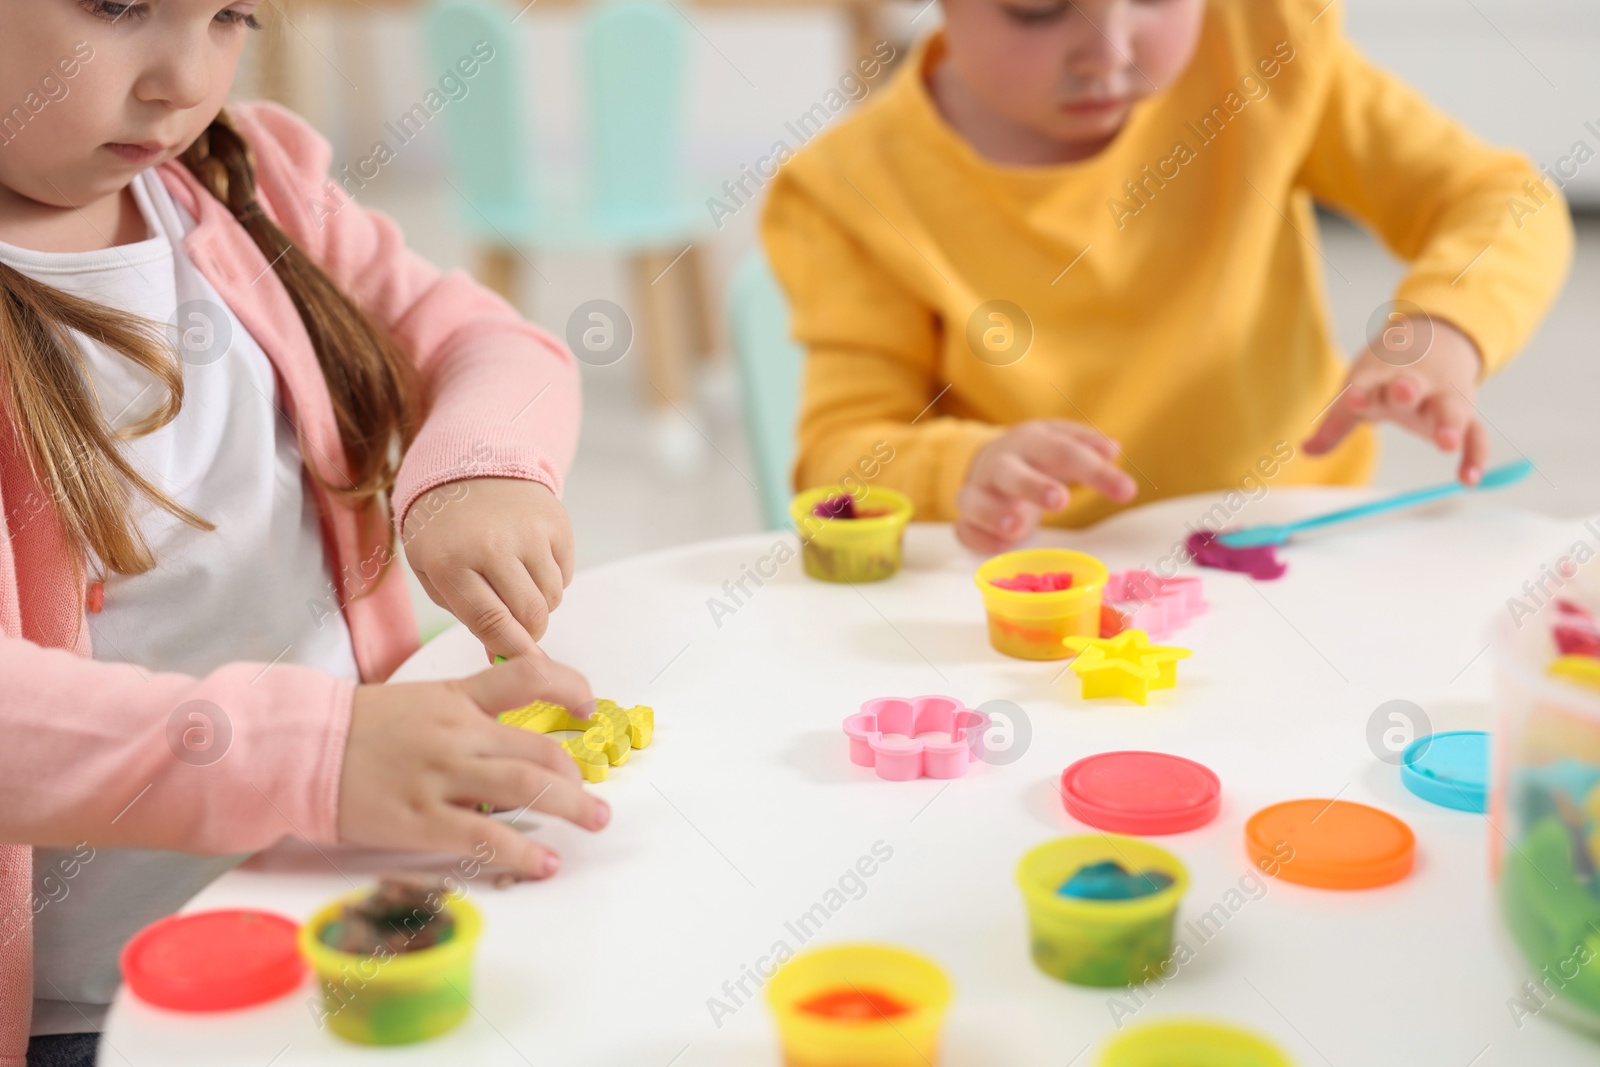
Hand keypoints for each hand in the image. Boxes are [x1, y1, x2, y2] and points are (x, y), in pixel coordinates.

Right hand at [338, 653, 603, 878]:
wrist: (298, 748)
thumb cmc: (359, 729)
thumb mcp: (418, 702)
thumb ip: (466, 715)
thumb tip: (512, 741)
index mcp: (455, 698)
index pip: (527, 676)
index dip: (568, 686)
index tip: (589, 704)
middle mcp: (455, 733)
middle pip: (537, 749)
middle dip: (577, 774)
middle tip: (595, 794)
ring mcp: (439, 776)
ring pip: (524, 788)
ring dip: (570, 806)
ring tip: (594, 820)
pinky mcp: (420, 819)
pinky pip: (484, 837)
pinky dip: (522, 852)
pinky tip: (544, 863)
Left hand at [403, 478, 574, 659]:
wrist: (468, 466)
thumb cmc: (445, 530)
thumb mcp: (435, 572)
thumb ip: (465, 615)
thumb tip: (501, 658)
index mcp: (450, 562)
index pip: (491, 622)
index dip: (511, 651)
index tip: (522, 663)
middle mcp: (491, 545)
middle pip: (530, 614)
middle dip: (529, 633)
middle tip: (521, 630)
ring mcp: (528, 531)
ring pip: (552, 597)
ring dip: (539, 604)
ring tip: (518, 585)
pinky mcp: (555, 522)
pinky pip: (565, 574)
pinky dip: (551, 579)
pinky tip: (529, 561)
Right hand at [956, 420, 1137, 552]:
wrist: (989, 460)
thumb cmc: (1036, 455)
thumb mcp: (1061, 440)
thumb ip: (1086, 444)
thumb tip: (1113, 449)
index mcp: (1029, 441)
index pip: (1063, 450)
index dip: (1094, 470)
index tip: (1126, 491)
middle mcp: (999, 464)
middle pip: (1010, 471)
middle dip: (1032, 485)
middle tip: (1060, 501)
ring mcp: (978, 491)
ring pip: (975, 500)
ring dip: (994, 514)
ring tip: (1018, 529)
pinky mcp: (967, 519)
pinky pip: (965, 530)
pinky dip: (980, 539)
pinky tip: (1001, 547)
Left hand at [1304, 316, 1488, 483]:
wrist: (1434, 339)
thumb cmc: (1387, 375)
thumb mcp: (1360, 390)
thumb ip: (1336, 423)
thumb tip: (1307, 450)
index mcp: (1381, 377)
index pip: (1368, 383)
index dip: (1360, 391)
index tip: (1352, 397)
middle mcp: (1414, 383)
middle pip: (1410, 386)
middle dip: (1405, 389)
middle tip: (1402, 393)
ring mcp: (1442, 396)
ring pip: (1449, 406)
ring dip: (1448, 422)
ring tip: (1447, 443)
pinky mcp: (1464, 412)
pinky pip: (1475, 432)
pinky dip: (1475, 454)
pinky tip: (1469, 479)